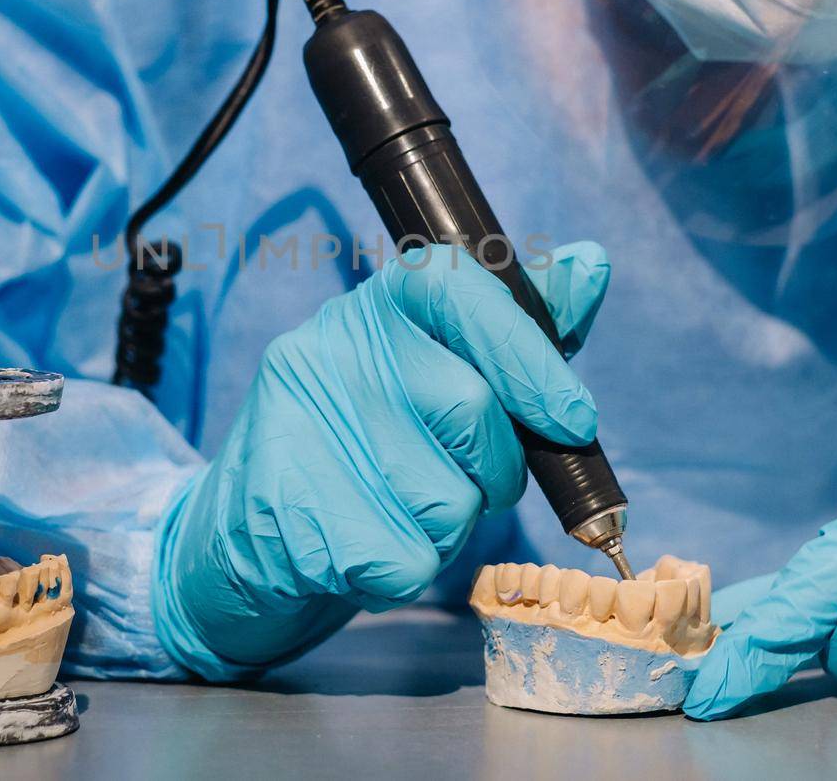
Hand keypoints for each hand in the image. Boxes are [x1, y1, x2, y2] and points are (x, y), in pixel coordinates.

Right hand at [152, 242, 610, 679]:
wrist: (246, 537)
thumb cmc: (364, 446)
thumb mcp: (431, 370)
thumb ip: (512, 327)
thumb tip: (591, 263)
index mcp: (372, 307)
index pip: (458, 287)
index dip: (527, 352)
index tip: (575, 419)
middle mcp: (329, 350)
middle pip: (472, 409)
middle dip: (496, 467)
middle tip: (469, 481)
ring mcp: (304, 427)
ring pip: (449, 499)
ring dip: (450, 528)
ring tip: (397, 510)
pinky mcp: (292, 512)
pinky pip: (410, 561)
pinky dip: (407, 572)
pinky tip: (366, 550)